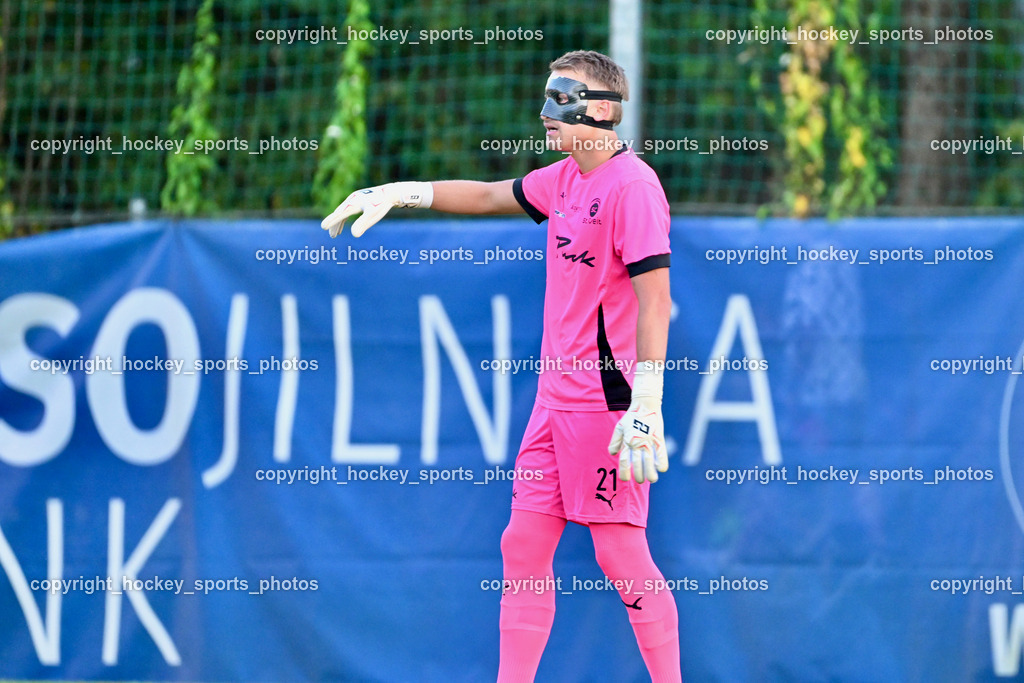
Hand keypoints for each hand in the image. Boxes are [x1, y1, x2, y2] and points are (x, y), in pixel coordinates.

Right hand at [321, 181, 432, 237]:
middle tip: (331, 235)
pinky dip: (345, 218)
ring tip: (336, 234)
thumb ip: (363, 223)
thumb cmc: (381, 204)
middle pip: (339, 213)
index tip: (323, 227)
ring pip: (343, 212)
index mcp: (353, 204)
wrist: (390, 192)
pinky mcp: (359, 199)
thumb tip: (354, 235)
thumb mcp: (372, 215)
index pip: (340, 214)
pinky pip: (349, 210)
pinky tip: (346, 225)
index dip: (332, 221)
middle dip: (334, 224)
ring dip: (339, 223)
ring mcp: (355, 199)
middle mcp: (352, 200)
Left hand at [608, 362, 666, 483]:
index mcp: (627, 441)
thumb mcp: (619, 427)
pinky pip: (660, 452)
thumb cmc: (631, 416)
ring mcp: (648, 440)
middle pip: (637, 463)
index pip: (624, 460)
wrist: (644, 404)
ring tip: (652, 480)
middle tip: (639, 481)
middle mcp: (637, 442)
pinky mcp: (658, 437)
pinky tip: (661, 469)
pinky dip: (662, 461)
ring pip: (649, 460)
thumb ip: (615, 441)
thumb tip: (612, 454)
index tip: (625, 479)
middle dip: (638, 475)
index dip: (624, 472)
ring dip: (650, 473)